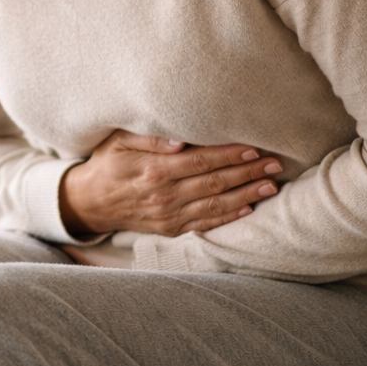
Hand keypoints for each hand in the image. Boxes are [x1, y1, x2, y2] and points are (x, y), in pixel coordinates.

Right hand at [59, 130, 282, 237]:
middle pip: (214, 183)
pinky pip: (205, 223)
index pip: (200, 160)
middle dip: (248, 172)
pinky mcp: (171, 228)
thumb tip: (180, 139)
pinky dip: (228, 217)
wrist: (91, 201)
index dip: (229, 154)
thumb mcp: (118, 140)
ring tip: (271, 185)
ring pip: (215, 205)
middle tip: (275, 163)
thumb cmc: (108, 162)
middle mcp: (164, 195)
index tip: (254, 147)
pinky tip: (249, 208)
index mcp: (154, 170)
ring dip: (246, 195)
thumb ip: (149, 137)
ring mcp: (169, 215)